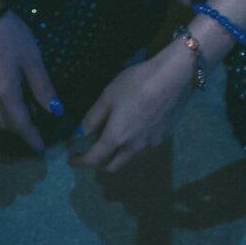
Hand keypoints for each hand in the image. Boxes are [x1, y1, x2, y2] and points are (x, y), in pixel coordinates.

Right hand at [0, 8, 61, 153]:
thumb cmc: (11, 35)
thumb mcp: (32, 58)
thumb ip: (43, 87)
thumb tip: (55, 110)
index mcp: (5, 92)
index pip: (20, 124)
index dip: (31, 137)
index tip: (40, 149)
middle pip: (5, 122)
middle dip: (20, 131)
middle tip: (36, 132)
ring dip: (10, 119)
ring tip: (26, 116)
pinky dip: (2, 106)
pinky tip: (11, 96)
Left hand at [68, 43, 195, 173]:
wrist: (173, 78)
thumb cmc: (136, 83)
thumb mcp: (108, 96)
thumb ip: (93, 118)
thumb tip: (80, 135)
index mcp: (117, 138)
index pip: (94, 159)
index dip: (80, 162)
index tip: (72, 160)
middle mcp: (134, 148)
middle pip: (113, 167)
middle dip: (99, 164)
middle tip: (92, 152)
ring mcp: (151, 144)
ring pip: (129, 158)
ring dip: (118, 154)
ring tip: (115, 138)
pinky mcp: (165, 137)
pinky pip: (144, 147)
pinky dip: (134, 144)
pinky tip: (137, 127)